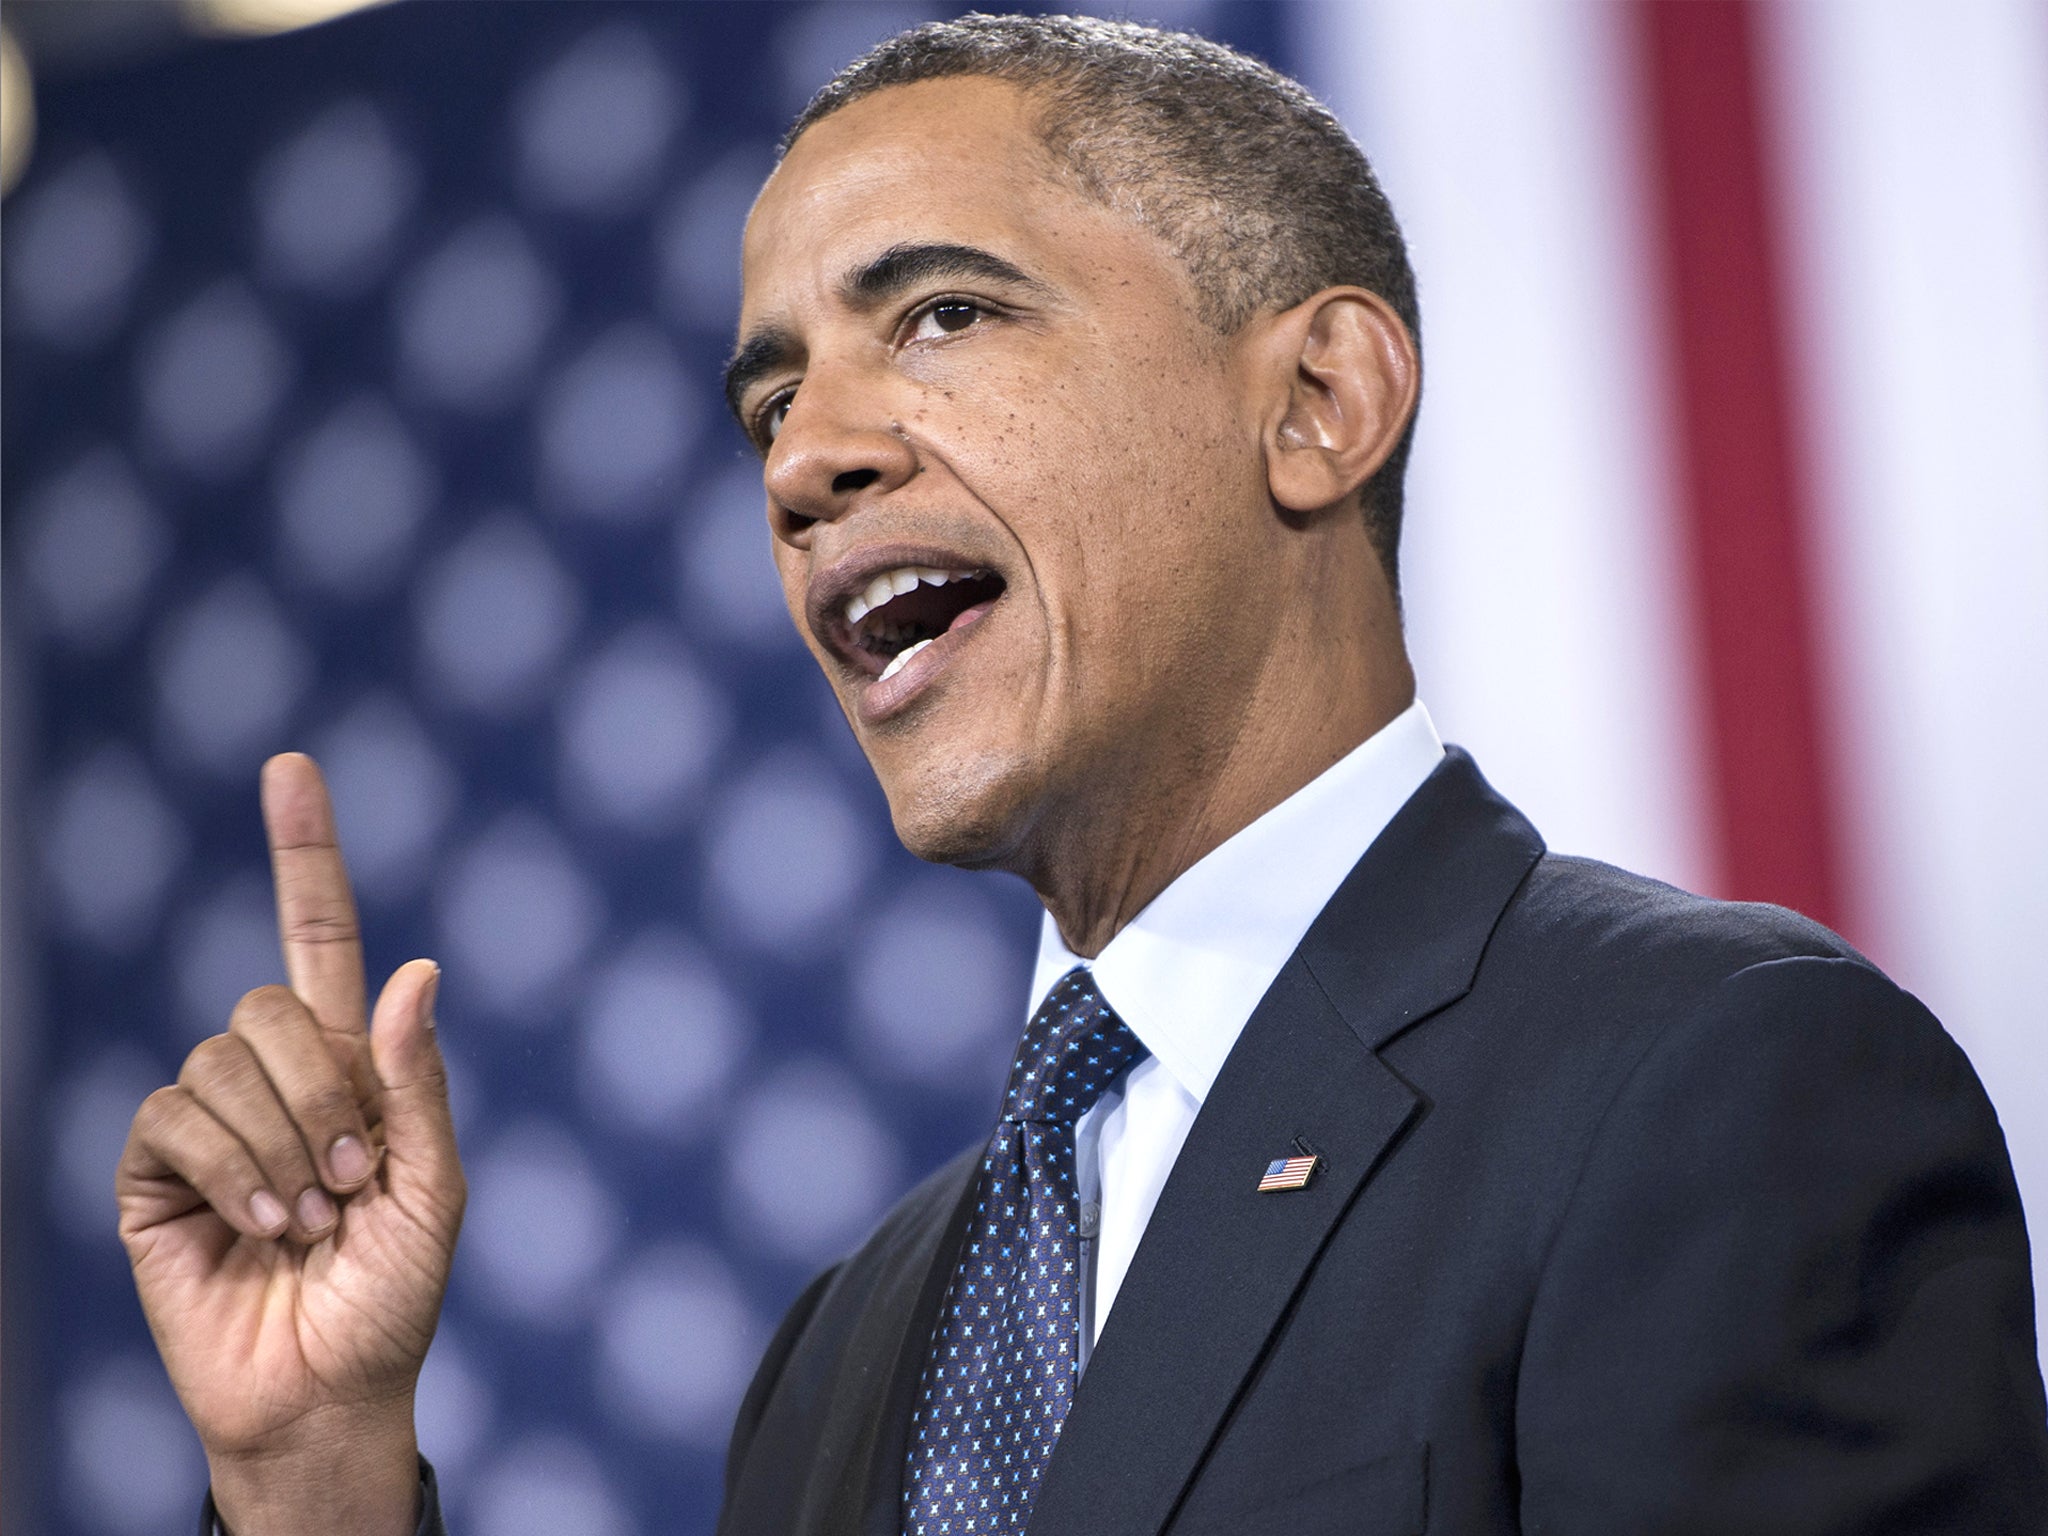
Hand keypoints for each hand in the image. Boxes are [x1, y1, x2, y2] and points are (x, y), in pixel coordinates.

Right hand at [118, 754, 464, 1535]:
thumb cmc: (391, 1295)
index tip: (292, 768)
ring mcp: (211, 1121)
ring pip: (222, 1058)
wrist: (327, 1391)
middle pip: (270, 1002)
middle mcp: (275, 1077)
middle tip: (352, 1181)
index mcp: (348, 1067)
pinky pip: (173, 1116)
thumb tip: (414, 969)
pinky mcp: (155, 1171)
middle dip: (321, 1093)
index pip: (318, 938)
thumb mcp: (434, 1189)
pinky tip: (258, 1226)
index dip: (304, 853)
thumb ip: (417, 1082)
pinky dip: (229, 1169)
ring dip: (281, 1146)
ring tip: (308, 1219)